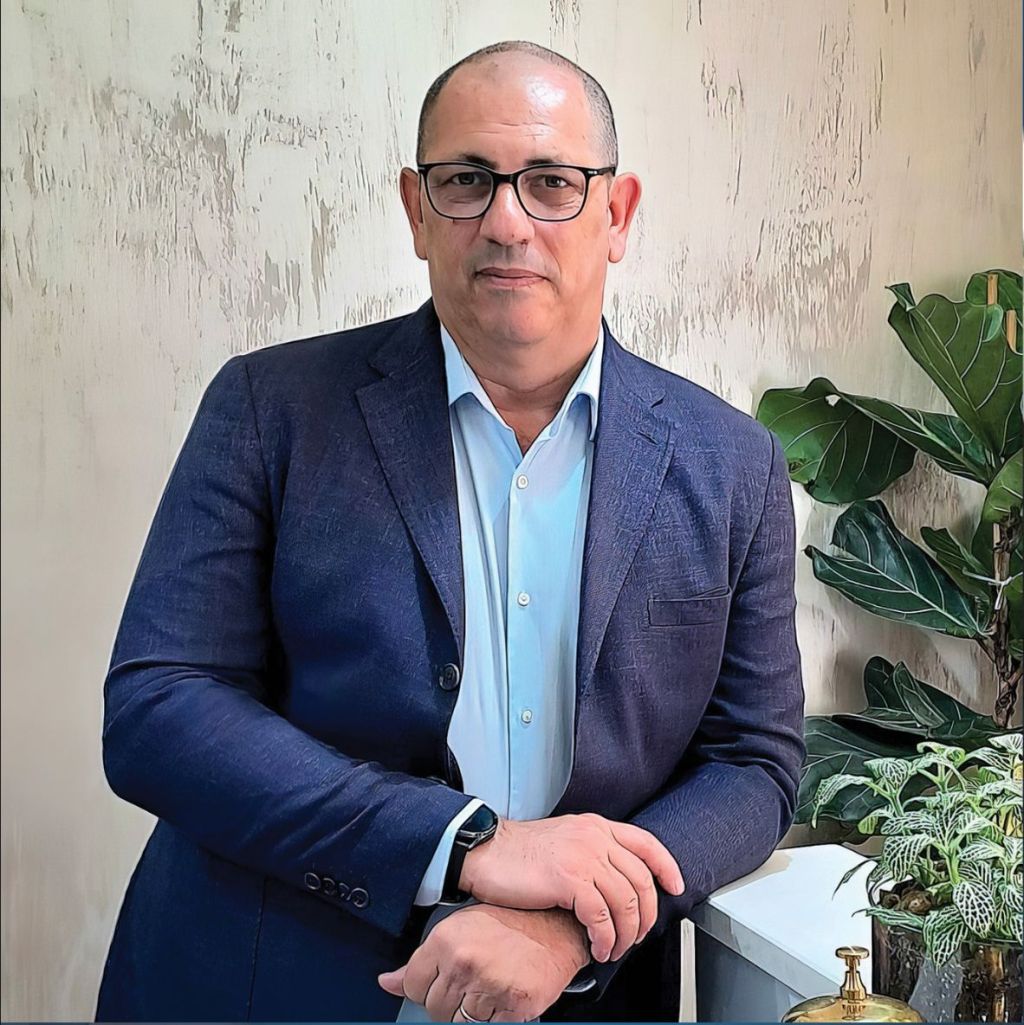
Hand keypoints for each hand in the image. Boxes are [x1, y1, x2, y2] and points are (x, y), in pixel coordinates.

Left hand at [377, 903, 589, 1022]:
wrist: (556, 928)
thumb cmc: (508, 923)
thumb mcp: (460, 928)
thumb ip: (422, 959)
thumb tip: (387, 983)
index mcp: (446, 940)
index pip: (413, 986)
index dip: (427, 984)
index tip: (444, 977)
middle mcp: (464, 962)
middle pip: (434, 1008)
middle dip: (450, 999)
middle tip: (472, 978)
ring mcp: (488, 986)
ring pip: (459, 1021)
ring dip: (473, 1009)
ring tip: (489, 983)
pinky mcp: (512, 1007)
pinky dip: (494, 1017)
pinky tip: (502, 993)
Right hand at [460, 813, 683, 963]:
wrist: (485, 852)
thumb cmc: (518, 852)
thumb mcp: (564, 839)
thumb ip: (591, 851)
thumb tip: (614, 882)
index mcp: (595, 826)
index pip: (646, 843)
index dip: (666, 867)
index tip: (675, 887)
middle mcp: (594, 837)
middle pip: (641, 880)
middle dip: (645, 916)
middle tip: (636, 936)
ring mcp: (583, 857)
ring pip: (625, 901)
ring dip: (625, 934)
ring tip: (614, 949)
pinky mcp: (568, 879)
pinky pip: (601, 917)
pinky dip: (605, 939)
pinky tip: (598, 948)